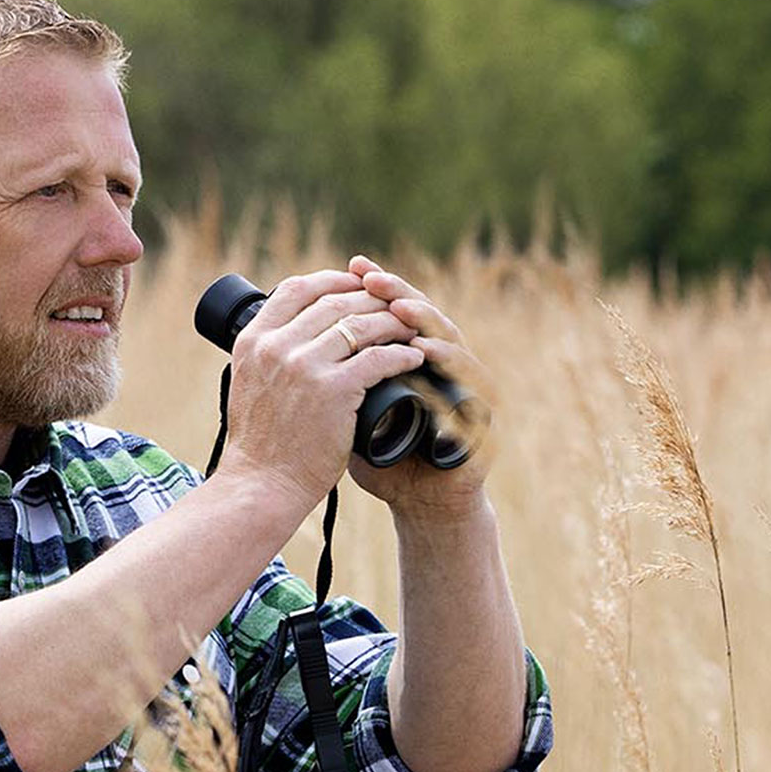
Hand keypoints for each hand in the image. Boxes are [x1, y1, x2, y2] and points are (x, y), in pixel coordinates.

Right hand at [218, 267, 427, 518]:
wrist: (260, 485)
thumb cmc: (259, 444)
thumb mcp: (248, 383)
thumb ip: (269, 354)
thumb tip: (298, 331)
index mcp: (253, 340)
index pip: (296, 289)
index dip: (332, 280)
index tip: (355, 285)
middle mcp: (277, 347)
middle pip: (334, 301)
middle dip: (370, 299)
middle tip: (393, 306)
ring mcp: (305, 367)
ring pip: (361, 325)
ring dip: (392, 323)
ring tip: (411, 329)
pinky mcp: (334, 391)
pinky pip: (379, 359)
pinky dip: (402, 354)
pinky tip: (415, 356)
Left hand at [343, 258, 496, 518]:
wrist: (423, 504)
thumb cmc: (387, 464)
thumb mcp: (350, 420)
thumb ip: (332, 388)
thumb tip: (289, 355)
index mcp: (410, 361)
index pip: (393, 314)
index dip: (373, 290)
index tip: (352, 267)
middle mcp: (440, 365)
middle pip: (421, 316)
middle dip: (396, 293)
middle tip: (373, 278)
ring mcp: (464, 386)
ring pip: (448, 339)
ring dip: (423, 320)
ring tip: (398, 307)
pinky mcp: (481, 410)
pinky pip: (468, 379)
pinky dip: (449, 361)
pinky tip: (428, 350)